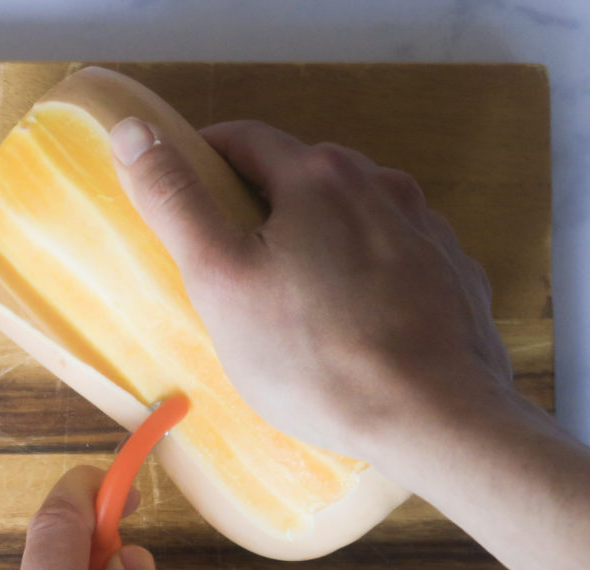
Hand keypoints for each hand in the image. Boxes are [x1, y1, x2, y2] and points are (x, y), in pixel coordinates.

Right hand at [109, 117, 514, 469]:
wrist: (434, 419)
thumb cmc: (312, 356)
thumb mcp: (219, 278)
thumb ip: (175, 200)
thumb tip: (133, 130)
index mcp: (317, 175)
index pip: (243, 138)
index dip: (201, 160)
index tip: (180, 200)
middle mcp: (382, 185)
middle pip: (302, 176)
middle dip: (262, 205)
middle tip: (230, 263)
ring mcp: (429, 230)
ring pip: (355, 216)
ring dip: (320, 239)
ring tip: (295, 301)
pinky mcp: (455, 276)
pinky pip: (397, 258)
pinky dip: (369, 274)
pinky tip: (354, 325)